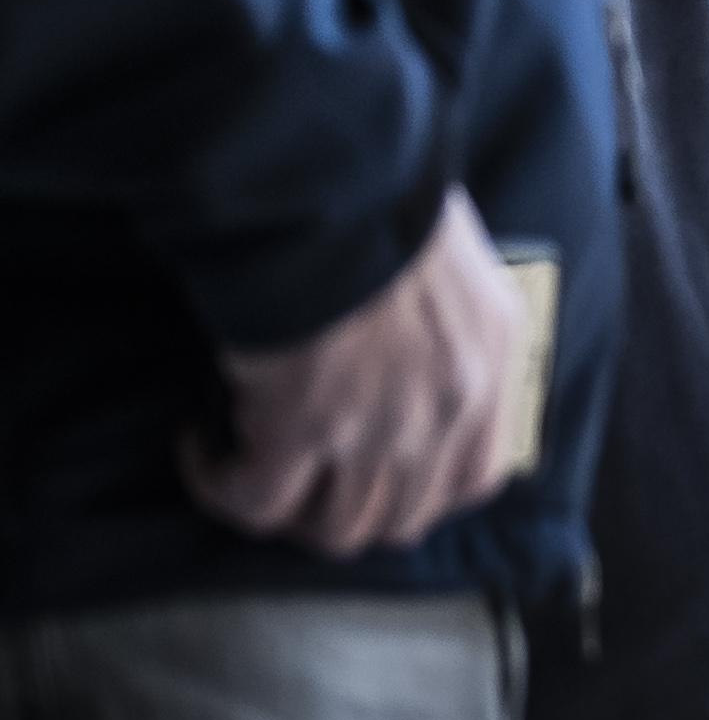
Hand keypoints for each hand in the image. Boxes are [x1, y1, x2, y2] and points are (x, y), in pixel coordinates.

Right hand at [185, 187, 526, 552]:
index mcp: (492, 367)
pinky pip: (257, 500)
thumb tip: (411, 375)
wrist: (334, 192)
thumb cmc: (386, 212)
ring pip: (331, 527)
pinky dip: (222, 486)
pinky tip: (204, 450)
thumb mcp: (461, 277)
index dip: (418, 495)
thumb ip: (451, 340)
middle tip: (301, 482)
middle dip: (343, 511)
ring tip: (250, 469)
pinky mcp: (300, 430)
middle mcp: (446, 409)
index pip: (475, 479)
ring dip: (285, 508)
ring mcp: (377, 429)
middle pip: (396, 517)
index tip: (375, 479)